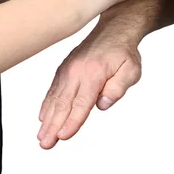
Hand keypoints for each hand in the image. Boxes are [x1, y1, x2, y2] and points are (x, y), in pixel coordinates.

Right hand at [37, 26, 141, 149]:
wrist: (114, 29)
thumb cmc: (123, 52)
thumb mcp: (131, 70)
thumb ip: (118, 88)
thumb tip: (103, 105)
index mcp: (94, 73)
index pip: (81, 103)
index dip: (72, 121)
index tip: (63, 136)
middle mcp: (76, 71)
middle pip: (63, 104)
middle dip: (53, 126)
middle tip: (45, 144)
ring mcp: (68, 70)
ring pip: (55, 98)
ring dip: (47, 119)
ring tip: (41, 136)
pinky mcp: (64, 69)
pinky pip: (53, 90)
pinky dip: (47, 104)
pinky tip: (43, 117)